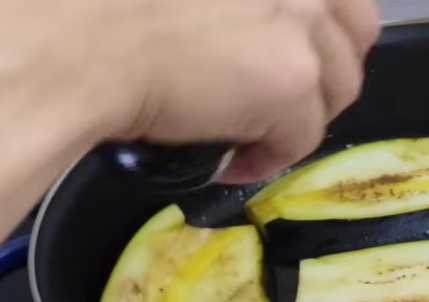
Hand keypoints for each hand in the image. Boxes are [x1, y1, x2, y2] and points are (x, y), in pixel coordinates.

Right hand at [0, 0, 380, 183]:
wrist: (72, 44)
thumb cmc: (96, 8)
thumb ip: (226, 4)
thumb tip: (234, 28)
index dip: (320, 22)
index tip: (288, 49)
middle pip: (356, 30)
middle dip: (326, 69)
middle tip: (282, 97)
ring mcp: (300, 22)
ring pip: (337, 87)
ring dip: (300, 113)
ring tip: (253, 131)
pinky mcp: (291, 79)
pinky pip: (304, 137)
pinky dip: (271, 157)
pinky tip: (232, 160)